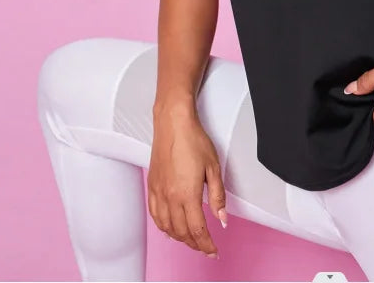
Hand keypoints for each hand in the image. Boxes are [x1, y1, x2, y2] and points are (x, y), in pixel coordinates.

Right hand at [148, 107, 227, 257]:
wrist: (173, 123)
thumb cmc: (193, 140)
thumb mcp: (214, 167)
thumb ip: (217, 196)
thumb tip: (222, 218)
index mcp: (187, 194)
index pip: (197, 230)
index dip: (206, 244)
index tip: (213, 250)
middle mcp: (170, 197)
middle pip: (182, 232)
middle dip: (195, 244)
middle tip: (206, 248)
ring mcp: (158, 193)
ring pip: (167, 227)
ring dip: (180, 238)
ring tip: (192, 241)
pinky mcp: (152, 186)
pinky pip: (155, 215)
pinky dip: (163, 227)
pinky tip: (169, 229)